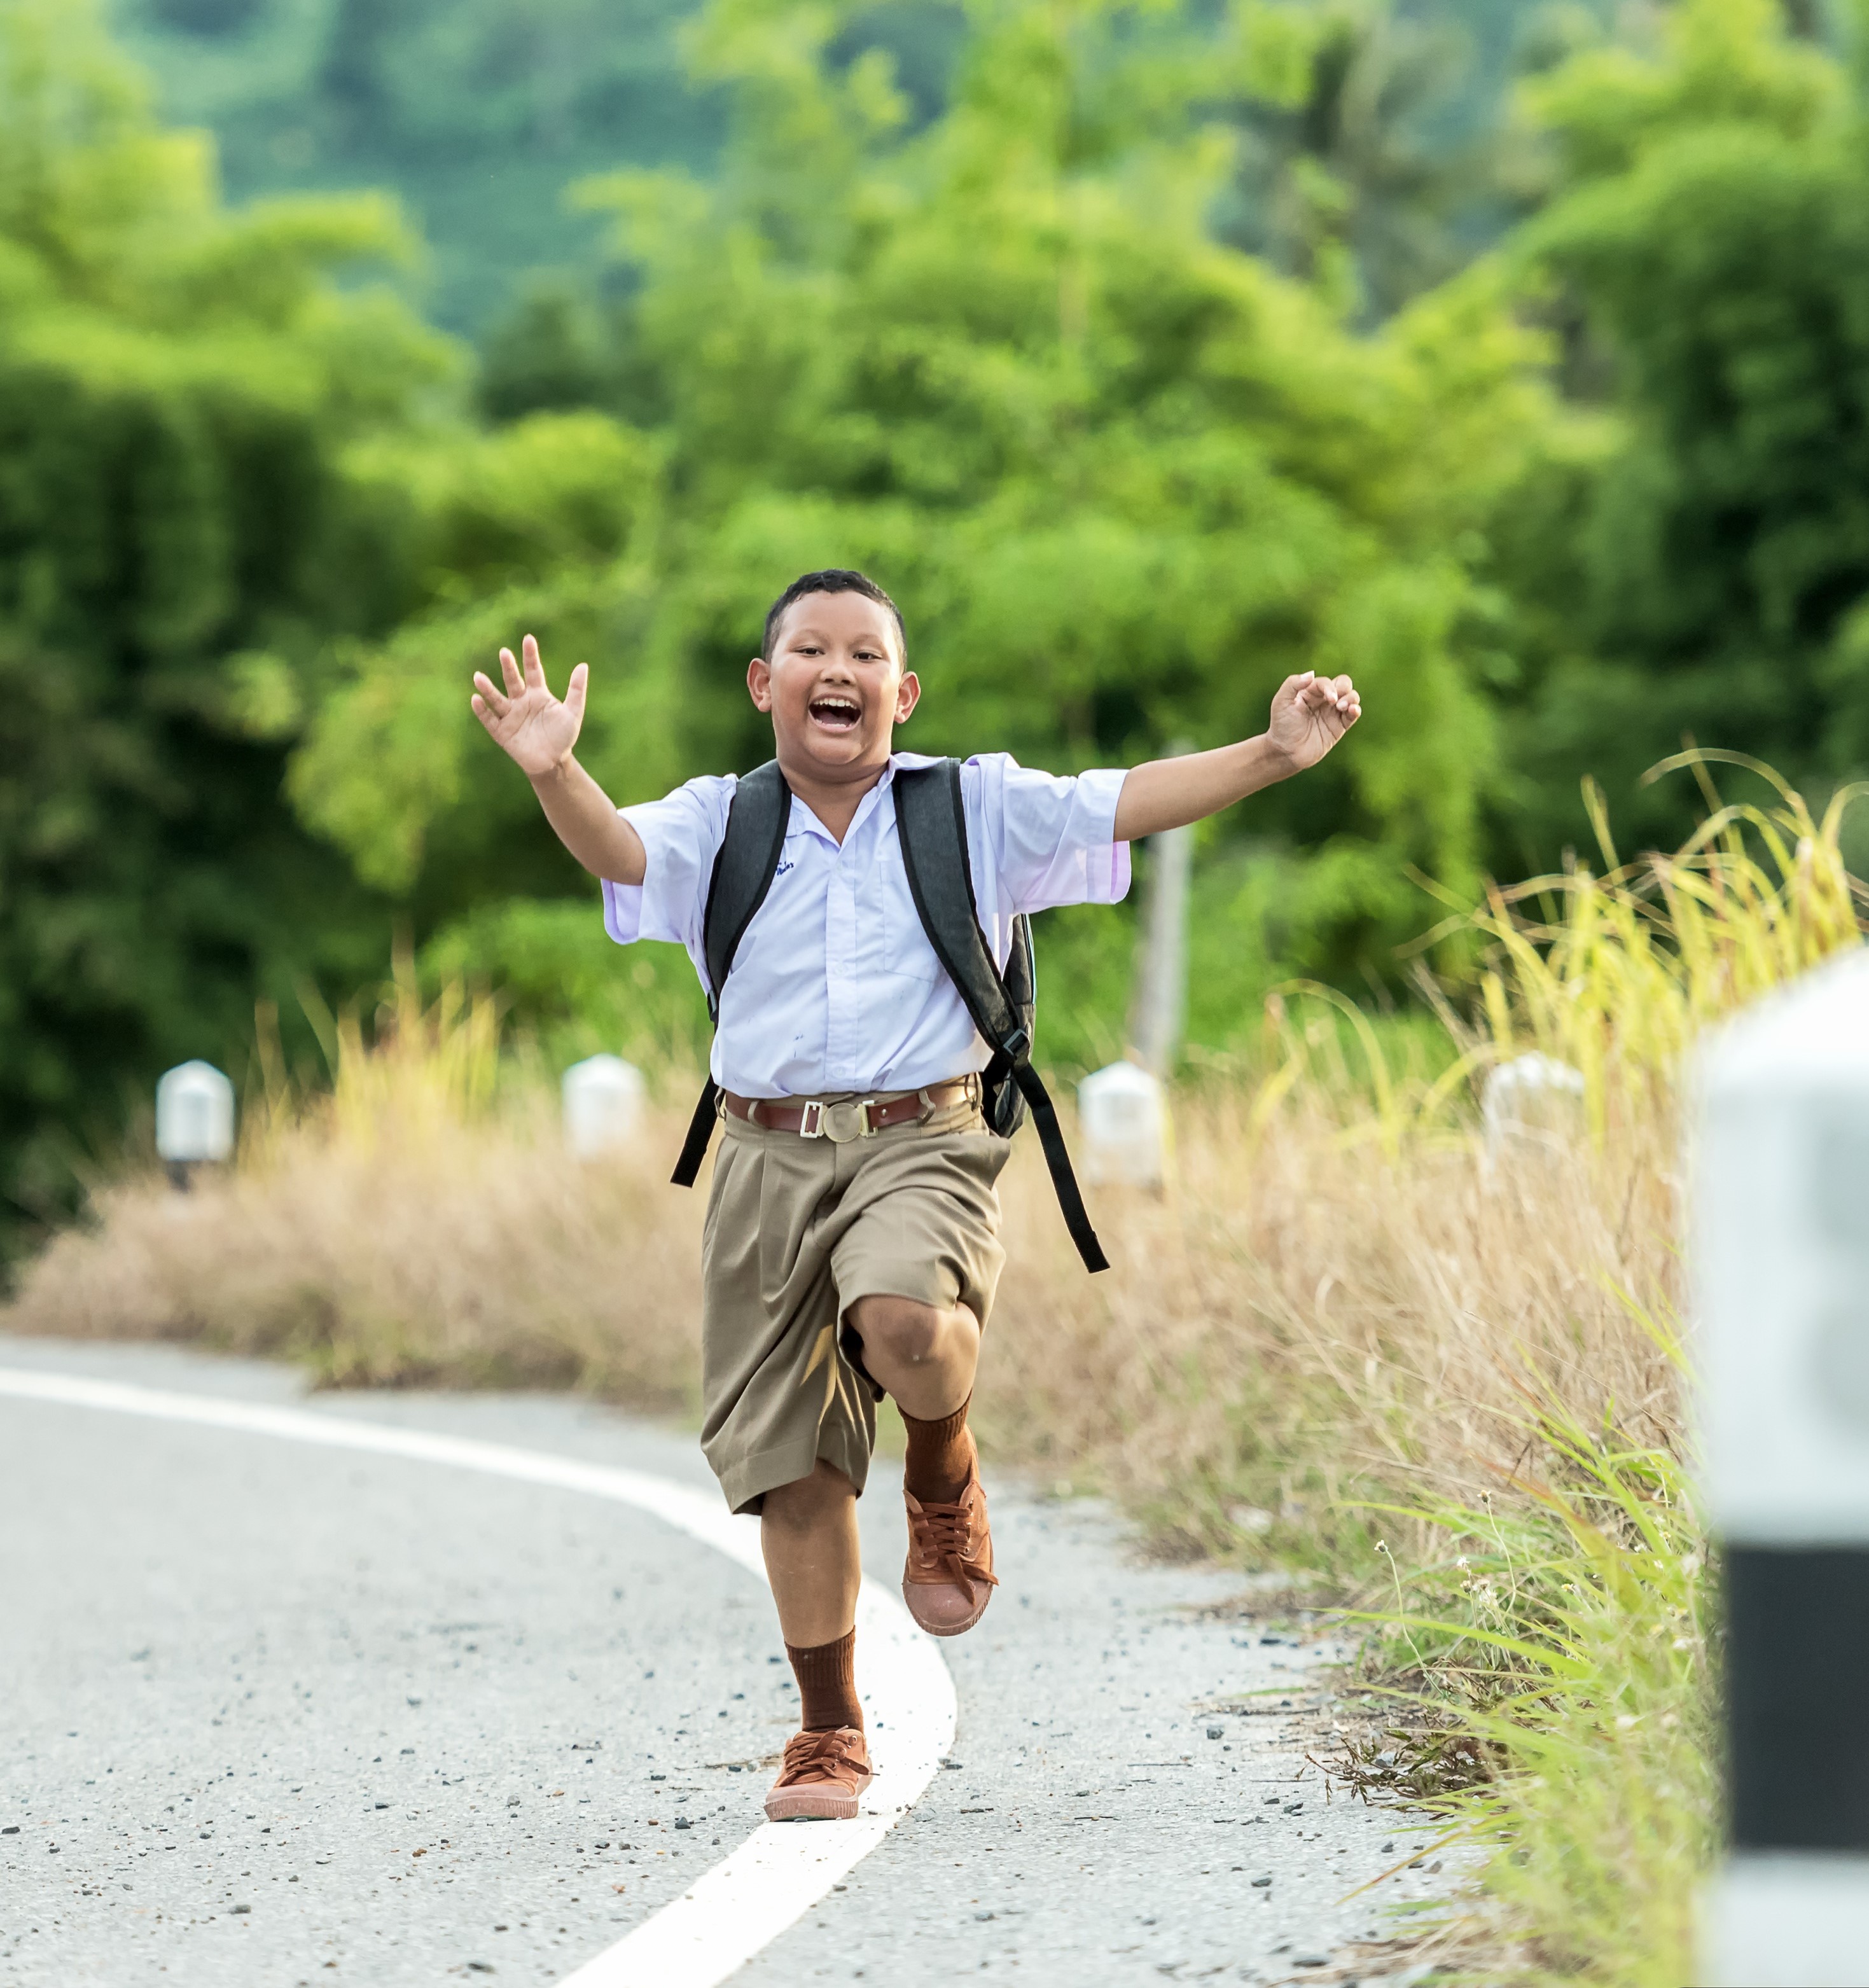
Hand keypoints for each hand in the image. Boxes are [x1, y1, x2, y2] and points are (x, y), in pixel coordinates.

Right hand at [471, 634, 586, 775]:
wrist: (553, 762)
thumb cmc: (563, 737)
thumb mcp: (573, 713)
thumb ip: (576, 690)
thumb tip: (583, 665)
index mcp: (538, 694)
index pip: (533, 671)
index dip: (530, 656)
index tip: (528, 639)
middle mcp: (521, 702)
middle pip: (513, 681)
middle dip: (508, 668)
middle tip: (504, 652)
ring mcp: (510, 716)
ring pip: (497, 699)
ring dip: (487, 688)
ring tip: (478, 676)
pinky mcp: (502, 732)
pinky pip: (490, 719)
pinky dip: (482, 711)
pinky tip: (476, 699)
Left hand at [1267, 670, 1359, 772]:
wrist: (1286, 751)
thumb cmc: (1281, 726)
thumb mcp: (1281, 701)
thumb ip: (1293, 684)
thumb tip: (1312, 673)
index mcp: (1310, 691)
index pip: (1326, 682)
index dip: (1330, 687)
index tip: (1330, 698)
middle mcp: (1323, 699)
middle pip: (1343, 683)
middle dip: (1343, 688)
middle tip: (1334, 702)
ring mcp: (1332, 712)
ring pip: (1351, 696)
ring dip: (1351, 698)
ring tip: (1341, 707)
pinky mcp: (1339, 726)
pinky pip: (1353, 714)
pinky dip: (1356, 709)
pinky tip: (1353, 710)